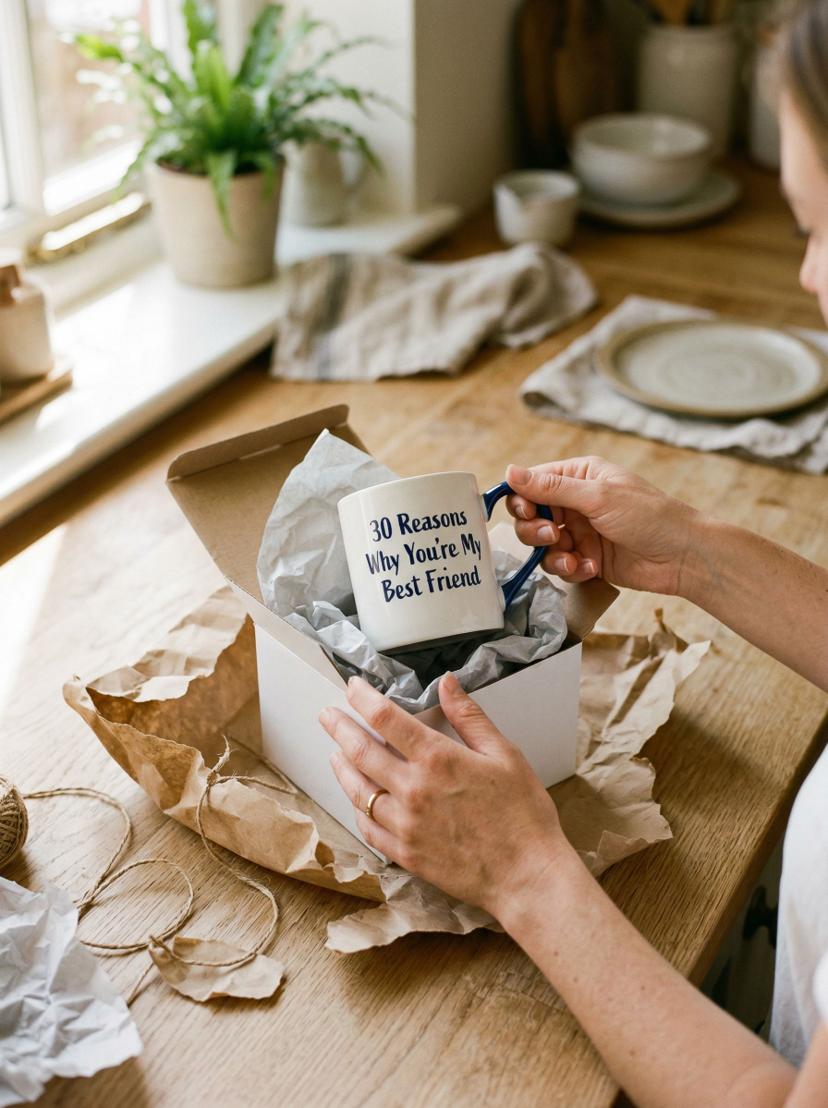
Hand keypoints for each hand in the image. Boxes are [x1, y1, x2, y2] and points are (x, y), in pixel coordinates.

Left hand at [319, 674, 571, 917]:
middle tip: (327, 716)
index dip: (363, 698)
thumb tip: (448, 684)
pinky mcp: (405, 854)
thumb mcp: (504, 755)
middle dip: (339, 728)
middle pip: (360, 751)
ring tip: (334, 753)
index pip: (385, 718)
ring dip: (341, 767)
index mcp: (437, 759)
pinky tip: (357, 800)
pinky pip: (368, 828)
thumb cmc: (522, 815)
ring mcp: (405, 825)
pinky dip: (357, 809)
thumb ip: (470, 717)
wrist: (527, 876)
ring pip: (357, 790)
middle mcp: (413, 790)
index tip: (353, 687)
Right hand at [505, 457, 699, 595]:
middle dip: (535, 530)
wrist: (683, 557)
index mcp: (579, 476)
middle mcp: (575, 502)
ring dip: (553, 554)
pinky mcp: (586, 558)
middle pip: (530, 516)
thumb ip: (551, 488)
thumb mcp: (598, 497)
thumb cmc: (650, 516)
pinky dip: (571, 569)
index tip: (526, 512)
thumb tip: (510, 472)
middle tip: (551, 536)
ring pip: (541, 545)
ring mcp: (580, 532)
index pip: (533, 483)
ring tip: (574, 558)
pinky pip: (560, 565)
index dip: (522, 499)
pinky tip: (592, 568)